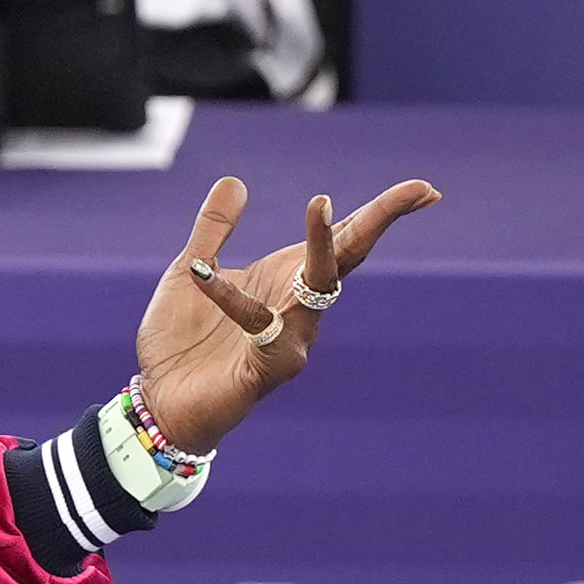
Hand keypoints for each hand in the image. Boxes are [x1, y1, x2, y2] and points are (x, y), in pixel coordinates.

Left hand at [123, 173, 440, 459]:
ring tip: (321, 203)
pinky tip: (204, 276)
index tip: (424, 189)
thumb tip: (234, 181)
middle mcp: (300, 307)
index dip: (381, 212)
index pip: (343, 238)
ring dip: (322, 246)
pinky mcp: (268, 368)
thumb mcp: (192, 270)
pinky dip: (231, 298)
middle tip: (419, 191)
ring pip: (318, 287)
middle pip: (350, 255)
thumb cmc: (181, 342)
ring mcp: (292, 338)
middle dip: (381, 220)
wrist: (159, 402)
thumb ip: (214, 230)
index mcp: (287, 277)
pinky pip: (258, 325)